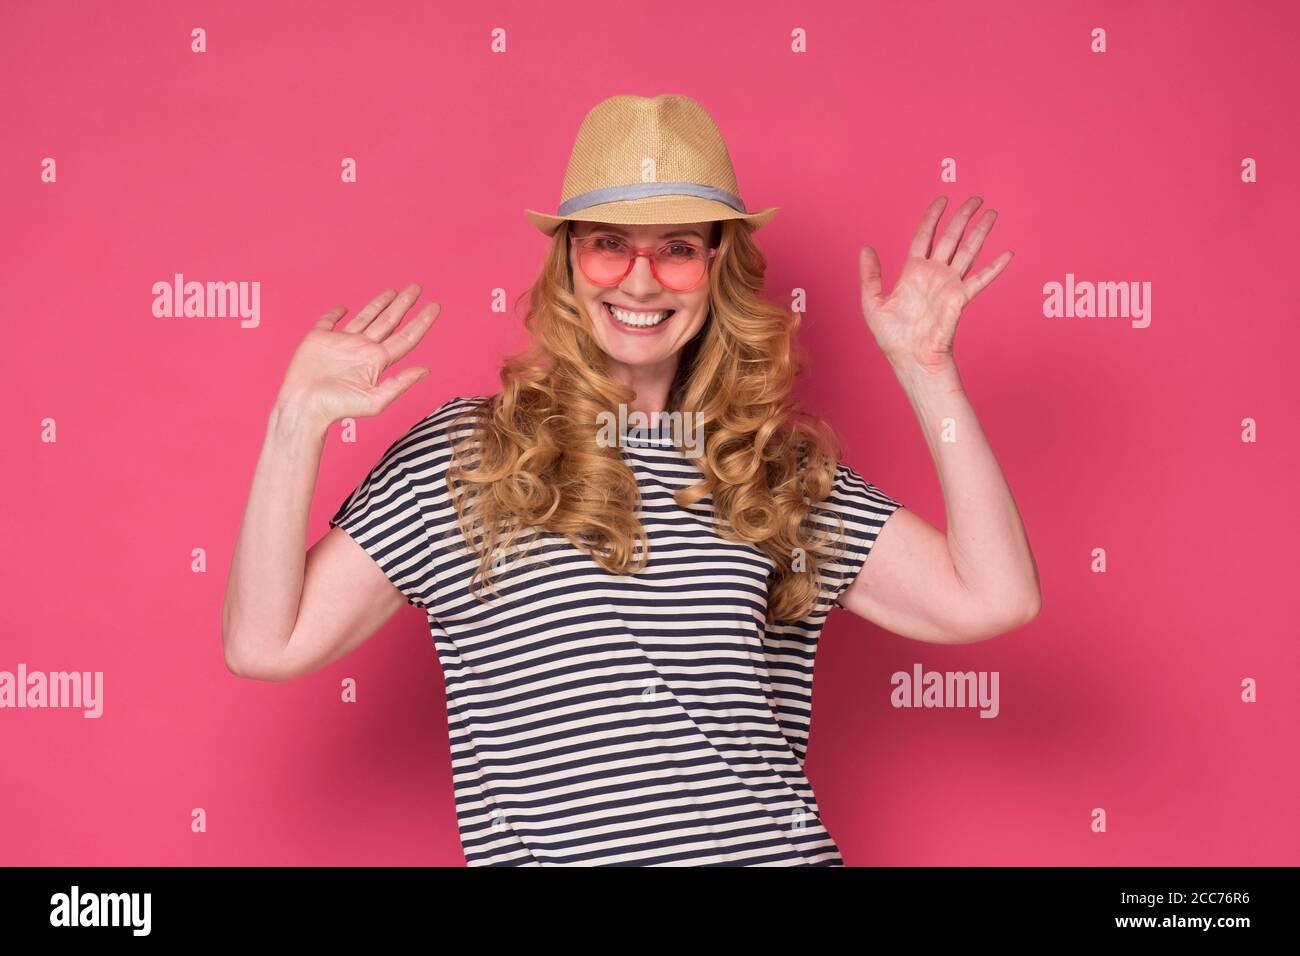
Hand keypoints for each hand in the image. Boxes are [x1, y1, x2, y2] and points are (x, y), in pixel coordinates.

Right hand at [274, 282, 438, 427]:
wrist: (304, 405)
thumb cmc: (337, 408)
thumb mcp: (375, 400)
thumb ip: (400, 383)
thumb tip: (426, 370)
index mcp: (377, 361)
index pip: (406, 337)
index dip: (421, 321)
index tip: (435, 306)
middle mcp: (363, 349)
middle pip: (389, 321)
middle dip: (403, 304)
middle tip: (416, 287)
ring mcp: (342, 342)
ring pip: (366, 317)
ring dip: (379, 303)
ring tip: (394, 291)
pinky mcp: (319, 338)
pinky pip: (330, 321)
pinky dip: (336, 313)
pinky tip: (344, 308)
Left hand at [859, 195, 1011, 374]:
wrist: (910, 358)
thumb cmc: (892, 337)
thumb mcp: (872, 303)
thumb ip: (869, 275)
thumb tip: (865, 248)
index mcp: (913, 272)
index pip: (924, 236)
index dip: (932, 217)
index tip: (942, 200)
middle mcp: (934, 274)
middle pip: (950, 237)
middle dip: (962, 217)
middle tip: (975, 198)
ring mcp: (949, 284)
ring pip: (968, 251)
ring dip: (981, 232)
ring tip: (992, 213)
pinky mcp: (961, 298)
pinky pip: (980, 279)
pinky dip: (994, 267)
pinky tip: (1008, 254)